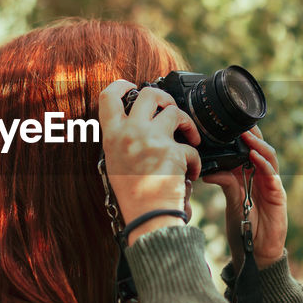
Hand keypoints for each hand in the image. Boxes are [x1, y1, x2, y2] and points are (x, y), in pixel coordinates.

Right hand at [99, 81, 201, 243]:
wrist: (148, 218)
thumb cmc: (134, 196)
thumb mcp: (117, 163)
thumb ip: (125, 140)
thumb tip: (142, 121)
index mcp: (112, 136)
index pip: (108, 97)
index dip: (122, 85)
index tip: (132, 87)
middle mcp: (129, 133)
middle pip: (149, 94)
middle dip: (165, 98)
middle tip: (171, 110)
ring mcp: (151, 140)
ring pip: (175, 113)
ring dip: (187, 125)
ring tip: (191, 139)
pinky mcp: (172, 150)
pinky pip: (190, 146)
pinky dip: (195, 159)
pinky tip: (191, 173)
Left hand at [201, 128, 286, 268]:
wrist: (255, 253)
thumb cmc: (243, 227)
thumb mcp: (231, 201)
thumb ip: (225, 183)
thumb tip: (207, 171)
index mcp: (250, 177)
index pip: (248, 151)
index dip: (243, 137)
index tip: (231, 123)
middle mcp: (263, 178)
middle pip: (261, 150)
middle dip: (253, 136)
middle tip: (241, 122)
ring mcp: (272, 187)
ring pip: (269, 160)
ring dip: (258, 146)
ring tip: (247, 136)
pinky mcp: (278, 198)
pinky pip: (273, 177)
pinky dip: (264, 166)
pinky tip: (255, 158)